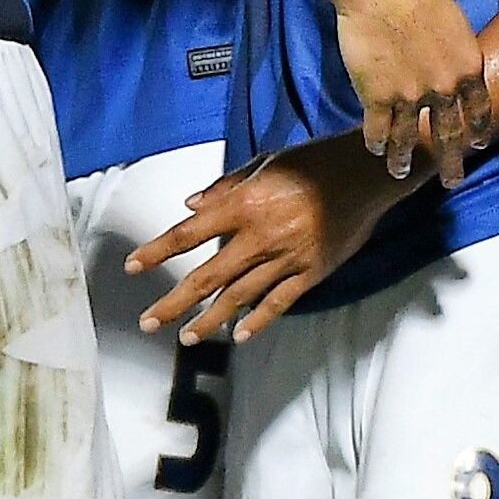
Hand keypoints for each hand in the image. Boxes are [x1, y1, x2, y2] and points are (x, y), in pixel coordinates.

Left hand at [130, 134, 416, 344]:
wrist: (365, 174)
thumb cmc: (313, 161)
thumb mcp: (265, 162)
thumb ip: (226, 187)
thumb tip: (190, 206)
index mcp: (243, 205)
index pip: (188, 233)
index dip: (158, 251)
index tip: (133, 267)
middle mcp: (258, 236)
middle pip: (206, 277)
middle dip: (173, 302)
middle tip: (148, 322)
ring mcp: (286, 258)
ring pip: (239, 297)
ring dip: (209, 319)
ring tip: (186, 337)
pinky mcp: (311, 272)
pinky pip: (279, 303)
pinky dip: (257, 321)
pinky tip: (239, 335)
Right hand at [337, 0, 488, 183]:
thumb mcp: (451, 19)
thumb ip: (451, 47)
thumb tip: (446, 57)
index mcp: (467, 66)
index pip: (478, 107)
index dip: (477, 128)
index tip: (476, 144)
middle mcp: (444, 89)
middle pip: (450, 133)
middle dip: (451, 161)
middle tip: (453, 181)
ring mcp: (411, 97)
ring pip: (408, 138)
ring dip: (404, 158)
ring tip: (400, 172)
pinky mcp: (379, 97)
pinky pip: (378, 129)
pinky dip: (377, 141)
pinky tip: (376, 149)